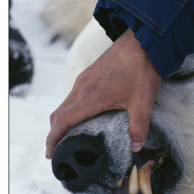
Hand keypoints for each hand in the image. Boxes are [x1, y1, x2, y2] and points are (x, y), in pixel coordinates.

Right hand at [45, 28, 161, 158]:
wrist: (141, 41)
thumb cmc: (141, 70)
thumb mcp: (143, 102)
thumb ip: (139, 127)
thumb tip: (136, 147)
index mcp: (90, 97)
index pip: (63, 121)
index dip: (53, 139)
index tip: (50, 153)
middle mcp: (82, 87)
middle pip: (58, 114)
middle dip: (54, 133)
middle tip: (58, 149)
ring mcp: (84, 79)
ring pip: (64, 104)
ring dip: (62, 121)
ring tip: (69, 136)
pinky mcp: (89, 74)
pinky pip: (72, 95)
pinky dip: (70, 109)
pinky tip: (82, 116)